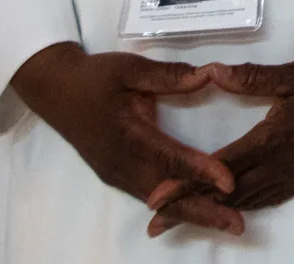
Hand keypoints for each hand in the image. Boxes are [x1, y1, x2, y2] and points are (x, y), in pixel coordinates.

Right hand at [7, 45, 230, 228]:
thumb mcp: (130, 68)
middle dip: (203, 211)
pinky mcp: (119, 177)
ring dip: (192, 213)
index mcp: (126, 135)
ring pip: (159, 201)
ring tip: (226, 222)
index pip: (168, 156)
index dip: (199, 170)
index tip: (229, 181)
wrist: (56, 91)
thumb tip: (209, 75)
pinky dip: (175, 208)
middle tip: (237, 224)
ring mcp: (118, 175)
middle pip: (166, 194)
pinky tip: (198, 212)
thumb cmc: (95, 77)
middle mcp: (122, 164)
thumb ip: (169, 75)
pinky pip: (151, 196)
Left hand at [144, 55, 293, 234]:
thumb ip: (251, 77)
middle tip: (157, 222)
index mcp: (272, 140)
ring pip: (248, 201)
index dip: (185, 184)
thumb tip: (210, 72)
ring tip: (187, 218)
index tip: (155, 198)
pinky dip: (245, 205)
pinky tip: (236, 206)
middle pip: (227, 194)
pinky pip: (270, 199)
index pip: (219, 169)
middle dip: (190, 207)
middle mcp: (281, 166)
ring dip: (215, 210)